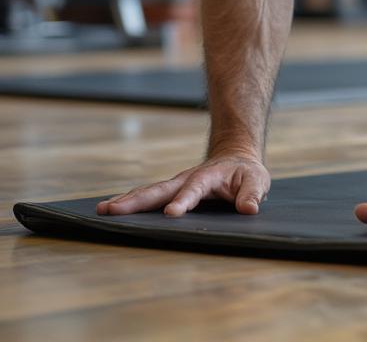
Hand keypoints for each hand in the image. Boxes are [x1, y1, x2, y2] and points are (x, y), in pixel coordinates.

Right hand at [95, 151, 270, 217]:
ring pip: (149, 192)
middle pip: (160, 189)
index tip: (171, 213)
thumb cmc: (245, 173)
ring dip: (128, 201)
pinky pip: (149, 196)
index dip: (184, 200)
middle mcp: (187, 179)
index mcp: (208, 177)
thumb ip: (252, 193)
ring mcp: (176, 185)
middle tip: (113, 210)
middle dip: (137, 200)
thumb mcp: (256, 180)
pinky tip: (111, 211)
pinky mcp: (171, 191)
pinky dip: (130, 202)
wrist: (236, 158)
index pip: (194, 189)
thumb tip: (249, 209)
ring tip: (104, 210)